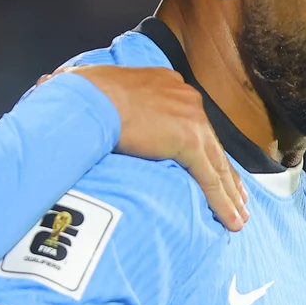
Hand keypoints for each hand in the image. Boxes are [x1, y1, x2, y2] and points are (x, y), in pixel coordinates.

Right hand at [63, 65, 247, 230]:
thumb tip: (66, 96)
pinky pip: (210, 178)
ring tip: (238, 217)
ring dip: (230, 194)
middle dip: (226, 174)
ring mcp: (191, 119)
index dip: (203, 147)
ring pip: (217, 164)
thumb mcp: (99, 90)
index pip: (190, 123)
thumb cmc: (83, 94)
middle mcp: (186, 98)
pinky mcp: (189, 141)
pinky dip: (222, 201)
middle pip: (211, 144)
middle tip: (238, 197)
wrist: (90, 97)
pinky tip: (231, 220)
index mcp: (167, 84)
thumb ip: (105, 102)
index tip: (211, 165)